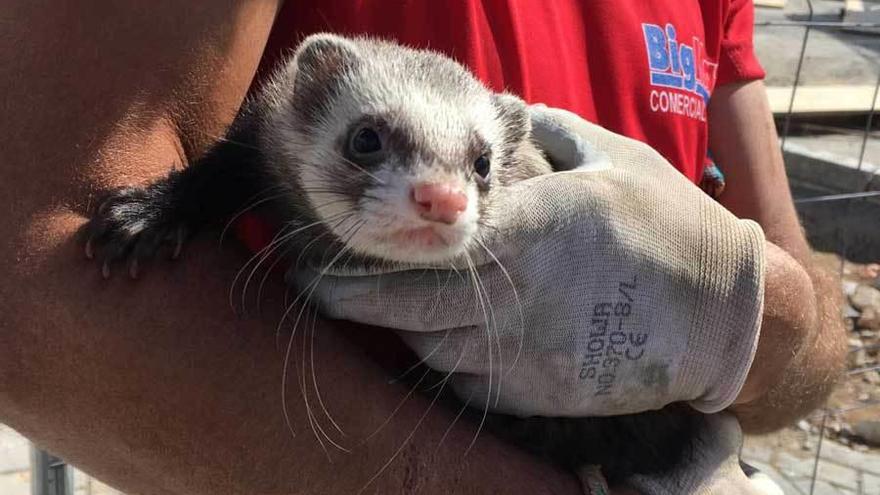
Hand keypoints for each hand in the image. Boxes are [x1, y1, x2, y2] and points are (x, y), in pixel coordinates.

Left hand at [293, 106, 765, 417]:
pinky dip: (442, 360)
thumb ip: (546, 133)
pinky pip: (462, 381)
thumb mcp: (613, 160)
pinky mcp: (534, 390)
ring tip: (385, 306)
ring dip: (398, 326)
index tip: (321, 247)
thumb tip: (506, 108)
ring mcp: (522, 348)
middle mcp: (515, 291)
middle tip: (311, 285)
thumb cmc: (668, 227)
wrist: (722, 317)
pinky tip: (443, 338)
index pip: (423, 241)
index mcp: (530, 228)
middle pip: (403, 305)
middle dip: (346, 297)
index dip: (362, 248)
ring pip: (427, 345)